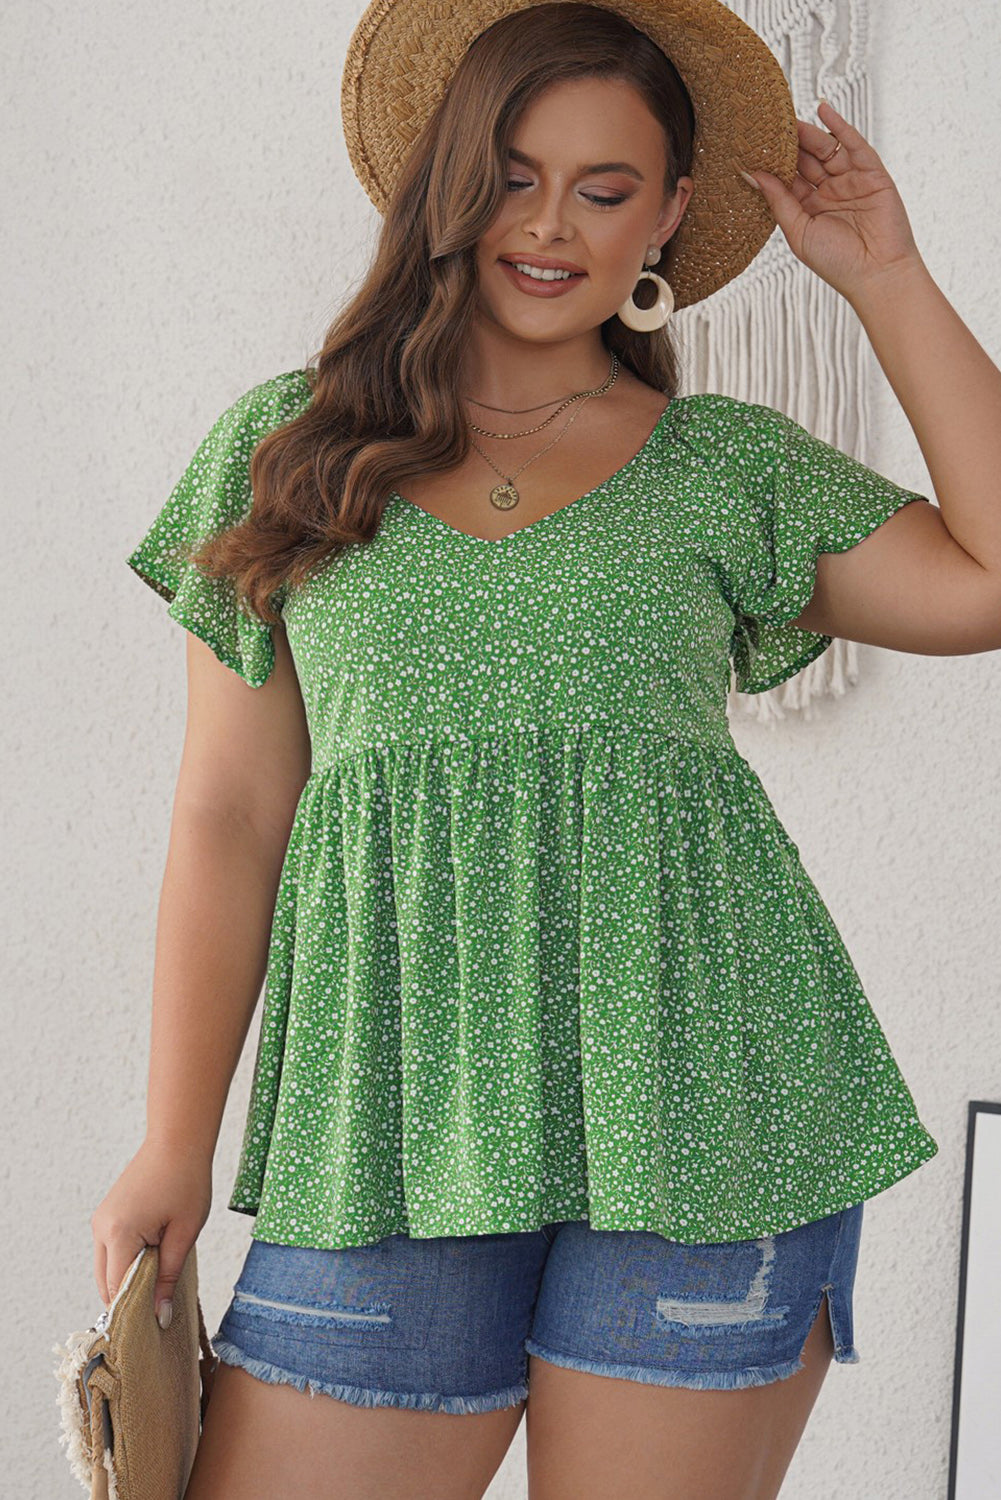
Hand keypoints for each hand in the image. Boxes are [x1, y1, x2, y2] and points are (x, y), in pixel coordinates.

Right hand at [90, 1137, 212, 1325]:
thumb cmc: (187, 1182)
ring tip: (159, 1282)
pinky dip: (126, 1262)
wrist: (178, 1140)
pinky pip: (111, 1251)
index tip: (154, 1328)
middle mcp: (101, 1229)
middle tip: (159, 1310)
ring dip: (128, 1280)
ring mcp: (100, 1221)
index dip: (133, 1313)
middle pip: (106, 1284)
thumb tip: (160, 1317)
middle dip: (129, 1300)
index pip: (116, 1291)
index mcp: (119, 1234)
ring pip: (107, 1269)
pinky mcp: (106, 1214)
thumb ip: (168, 1277)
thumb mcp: (185, 1233)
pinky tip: (152, 1261)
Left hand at [741, 99, 923, 300]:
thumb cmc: (836, 263)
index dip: (771, 162)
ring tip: (787, 117)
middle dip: (788, 143)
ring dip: (808, 132)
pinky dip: (840, 127)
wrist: (877, 275)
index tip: (751, 145)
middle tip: (766, 124)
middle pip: (805, 159)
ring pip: (826, 149)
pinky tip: (822, 110)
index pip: (787, 177)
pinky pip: (854, 145)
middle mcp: (828, 191)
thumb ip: (777, 201)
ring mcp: (850, 180)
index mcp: (809, 207)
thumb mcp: (798, 231)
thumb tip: (751, 174)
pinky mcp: (872, 173)